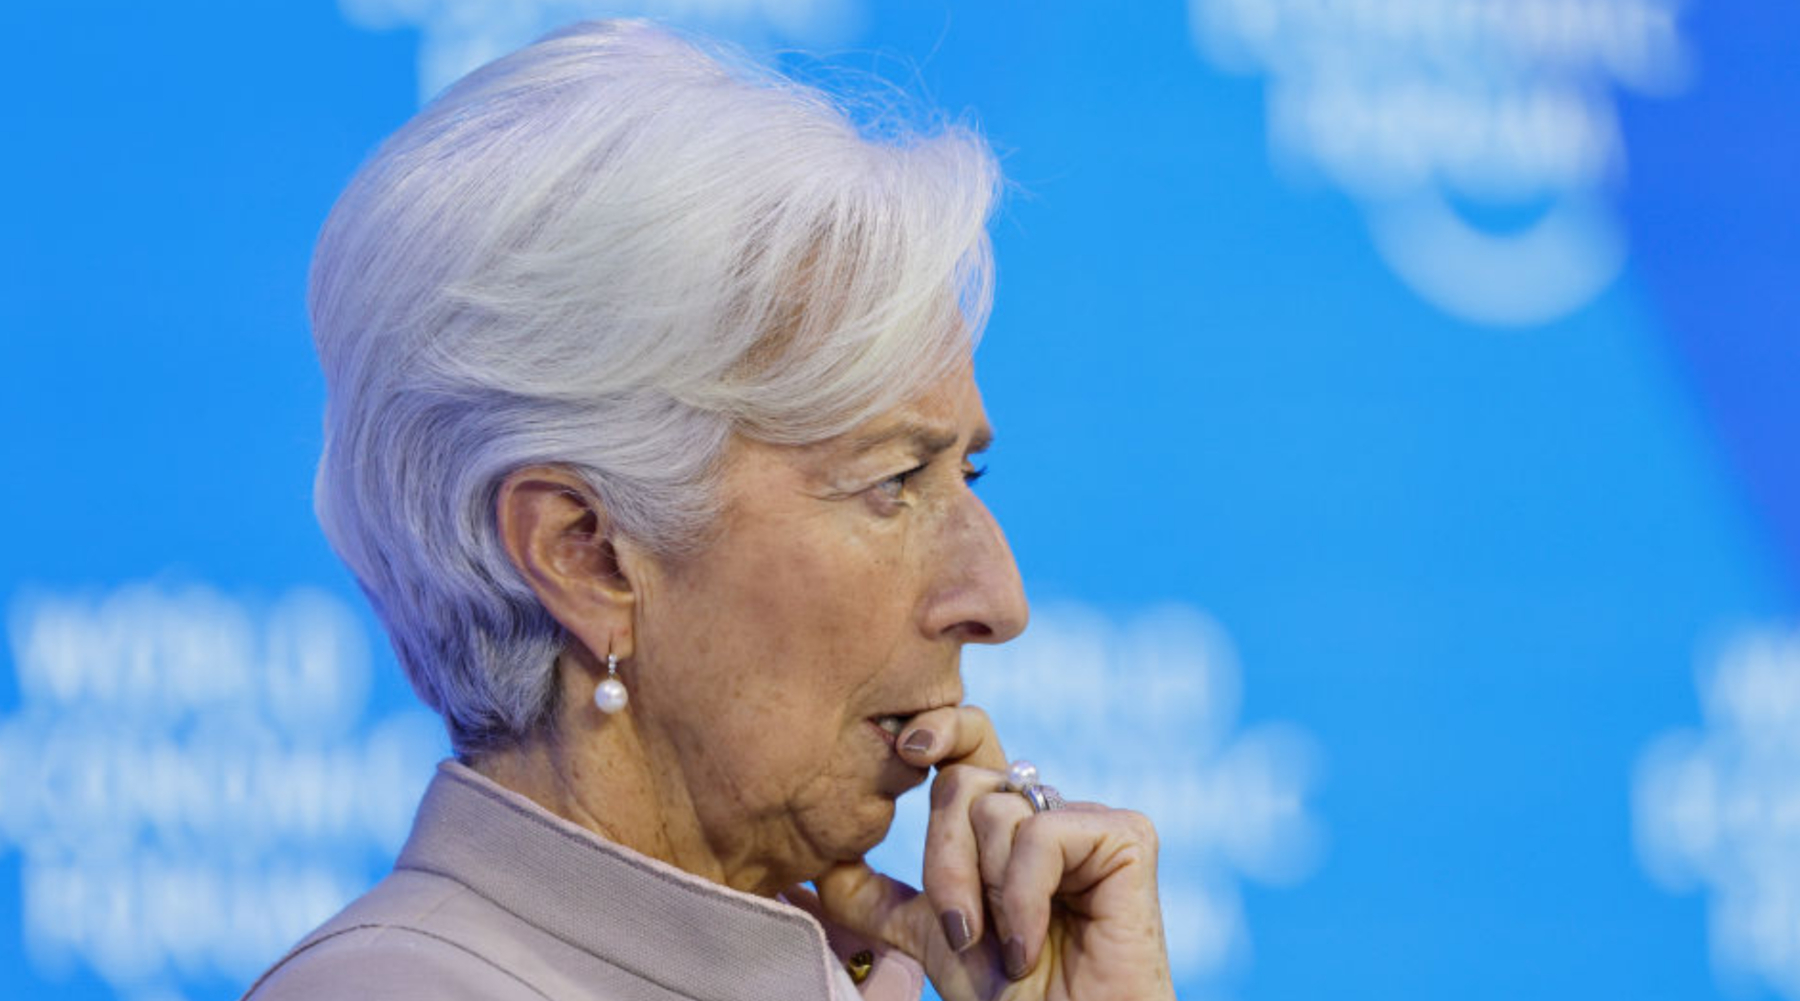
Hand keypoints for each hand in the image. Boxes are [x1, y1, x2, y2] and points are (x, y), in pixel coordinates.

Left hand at [809, 705, 1174, 1000]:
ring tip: (1010, 949)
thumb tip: (819, 868)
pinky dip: (1024, 898)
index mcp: (1003, 824)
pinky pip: (1042, 833)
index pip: (963, 743)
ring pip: (996, 810)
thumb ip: (880, 902)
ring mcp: (1088, 820)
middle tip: (962, 931)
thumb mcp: (930, 943)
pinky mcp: (1127, 837)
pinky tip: (1032, 946)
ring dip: (987, 894)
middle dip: (943, 863)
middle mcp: (1045, 810)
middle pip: (963, 781)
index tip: (902, 747)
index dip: (935, 727)